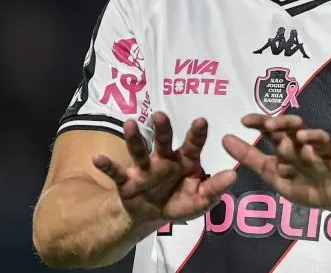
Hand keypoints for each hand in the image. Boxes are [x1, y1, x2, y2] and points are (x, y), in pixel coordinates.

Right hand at [92, 112, 236, 224]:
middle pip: (163, 140)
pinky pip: (116, 172)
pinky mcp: (127, 180)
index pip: (192, 144)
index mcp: (184, 161)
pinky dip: (106, 166)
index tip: (201, 121)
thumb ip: (216, 188)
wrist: (150, 215)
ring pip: (138, 150)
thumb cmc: (178, 200)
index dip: (196, 133)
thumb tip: (234, 175)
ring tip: (129, 123)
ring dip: (133, 137)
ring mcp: (144, 168)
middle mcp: (163, 160)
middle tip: (160, 114)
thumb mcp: (200, 200)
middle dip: (162, 128)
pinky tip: (96, 159)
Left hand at [222, 114, 330, 213]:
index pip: (273, 130)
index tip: (243, 121)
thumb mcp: (273, 174)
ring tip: (303, 136)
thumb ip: (249, 157)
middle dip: (284, 124)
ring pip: (320, 139)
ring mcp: (325, 155)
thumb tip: (224, 139)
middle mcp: (306, 145)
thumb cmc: (303, 182)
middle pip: (296, 128)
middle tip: (270, 126)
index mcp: (288, 146)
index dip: (260, 123)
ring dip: (312, 135)